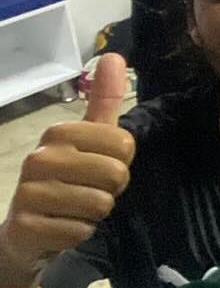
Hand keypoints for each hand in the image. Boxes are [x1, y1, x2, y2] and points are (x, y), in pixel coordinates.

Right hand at [0, 54, 134, 277]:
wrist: (26, 232)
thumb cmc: (67, 179)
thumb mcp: (89, 138)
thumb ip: (103, 100)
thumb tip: (114, 55)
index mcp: (59, 133)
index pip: (124, 144)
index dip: (121, 161)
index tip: (99, 166)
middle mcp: (40, 158)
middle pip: (116, 174)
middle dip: (112, 188)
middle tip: (89, 190)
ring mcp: (29, 192)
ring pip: (101, 204)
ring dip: (96, 212)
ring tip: (75, 208)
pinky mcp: (27, 226)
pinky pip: (80, 230)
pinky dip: (79, 232)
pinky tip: (61, 226)